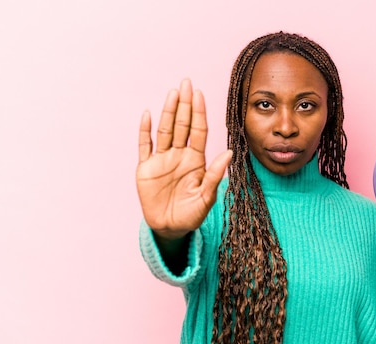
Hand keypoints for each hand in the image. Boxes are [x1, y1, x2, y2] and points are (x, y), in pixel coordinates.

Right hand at [136, 79, 232, 239]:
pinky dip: (145, 131)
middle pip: (182, 125)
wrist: (170, 228)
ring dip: (168, 112)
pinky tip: (148, 114)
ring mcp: (162, 160)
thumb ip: (215, 175)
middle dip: (184, 104)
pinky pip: (145, 146)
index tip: (200, 94)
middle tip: (186, 83)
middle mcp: (179, 156)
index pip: (198, 131)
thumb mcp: (206, 197)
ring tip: (172, 93)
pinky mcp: (146, 169)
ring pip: (165, 130)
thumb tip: (230, 153)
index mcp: (196, 160)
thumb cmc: (191, 215)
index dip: (198, 113)